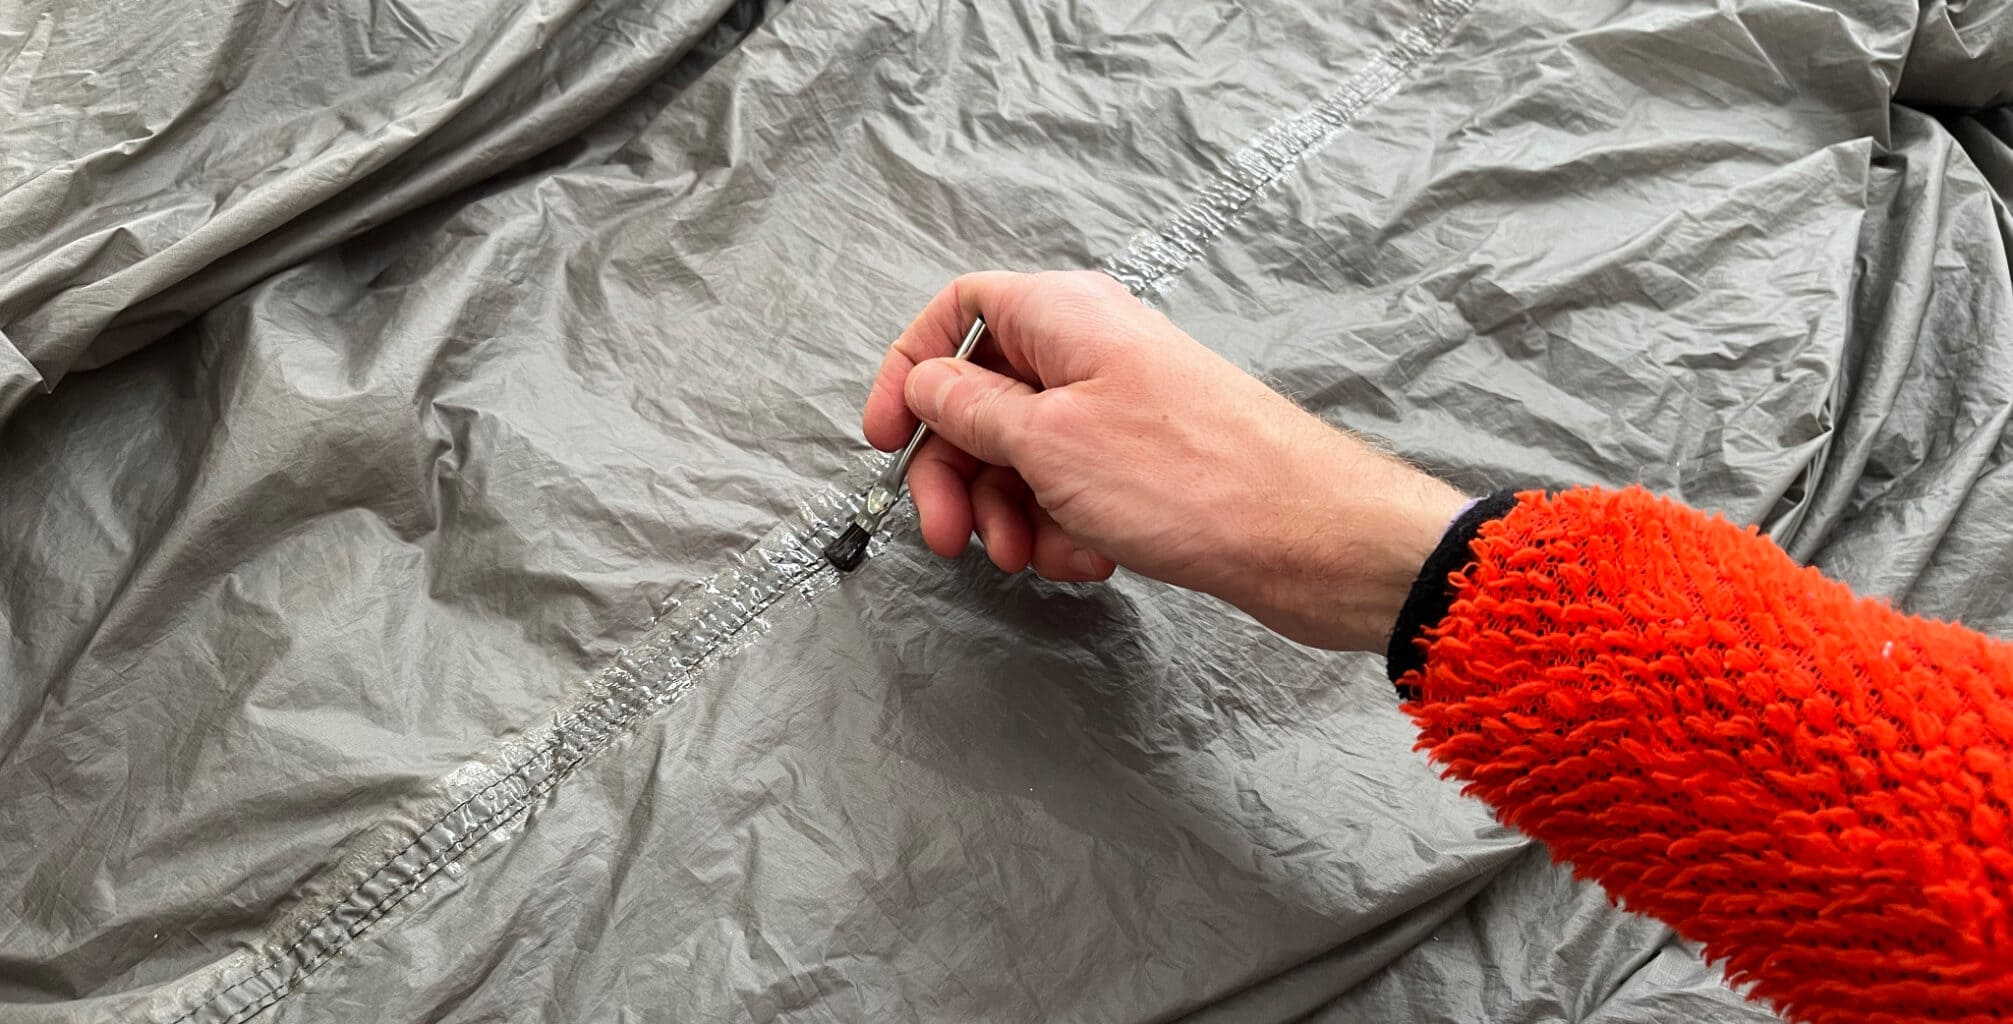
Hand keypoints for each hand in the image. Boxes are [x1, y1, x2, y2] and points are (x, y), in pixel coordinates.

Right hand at [862, 270, 1466, 651]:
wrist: (1309, 537)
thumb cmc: (1188, 477)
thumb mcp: (1046, 441)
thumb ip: (969, 408)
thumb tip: (924, 384)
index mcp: (1061, 315)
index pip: (958, 311)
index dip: (909, 371)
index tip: (884, 440)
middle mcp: (1090, 348)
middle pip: (981, 396)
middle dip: (958, 473)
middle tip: (951, 538)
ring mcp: (1120, 406)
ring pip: (1024, 454)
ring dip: (1012, 513)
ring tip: (1036, 557)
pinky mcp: (1147, 462)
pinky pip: (1073, 489)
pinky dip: (1065, 528)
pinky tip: (1089, 560)